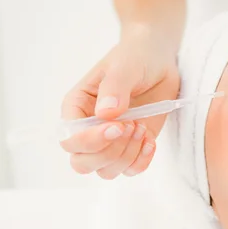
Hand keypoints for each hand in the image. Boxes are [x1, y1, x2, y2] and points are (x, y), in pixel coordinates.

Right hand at [60, 29, 179, 178]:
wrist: (158, 60)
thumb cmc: (135, 57)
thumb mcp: (125, 66)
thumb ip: (114, 88)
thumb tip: (106, 113)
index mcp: (76, 108)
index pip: (70, 138)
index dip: (91, 140)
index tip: (118, 125)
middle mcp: (89, 130)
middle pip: (82, 163)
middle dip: (109, 153)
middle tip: (132, 126)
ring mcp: (110, 142)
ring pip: (106, 171)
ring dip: (127, 156)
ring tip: (141, 128)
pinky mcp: (131, 148)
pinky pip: (130, 170)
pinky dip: (141, 162)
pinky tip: (150, 141)